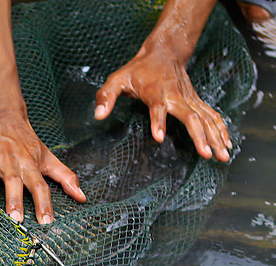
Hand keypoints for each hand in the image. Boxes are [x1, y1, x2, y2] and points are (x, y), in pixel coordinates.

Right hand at [0, 110, 85, 223]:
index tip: (46, 222)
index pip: (40, 186)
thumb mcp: (47, 157)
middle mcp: (9, 162)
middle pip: (14, 183)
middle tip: (15, 219)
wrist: (3, 114)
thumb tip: (83, 197)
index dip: (44, 204)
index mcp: (29, 164)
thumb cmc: (26, 141)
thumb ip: (65, 177)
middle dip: (14, 200)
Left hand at [95, 48, 231, 160]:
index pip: (157, 108)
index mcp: (156, 92)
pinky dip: (221, 129)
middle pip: (191, 116)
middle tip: (206, 154)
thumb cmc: (138, 69)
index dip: (158, 121)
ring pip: (206, 117)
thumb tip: (97, 116)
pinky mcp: (195, 101)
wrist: (164, 52)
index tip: (158, 137)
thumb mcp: (117, 79)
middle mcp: (176, 96)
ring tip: (223, 155)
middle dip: (200, 135)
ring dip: (216, 136)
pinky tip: (226, 144)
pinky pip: (211, 115)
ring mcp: (189, 99)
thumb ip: (106, 96)